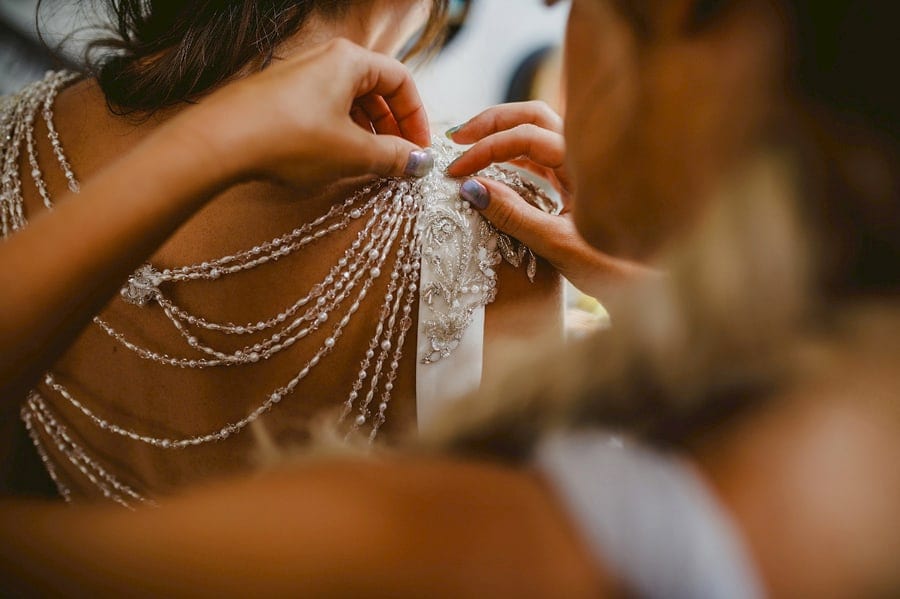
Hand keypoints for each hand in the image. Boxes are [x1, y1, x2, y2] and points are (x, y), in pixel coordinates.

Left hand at [172, 39, 434, 191]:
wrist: (219, 142)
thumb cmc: (287, 138)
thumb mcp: (353, 153)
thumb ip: (393, 157)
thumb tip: (419, 162)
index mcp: (350, 61)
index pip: (400, 81)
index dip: (416, 118)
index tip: (420, 149)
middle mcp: (325, 60)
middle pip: (375, 91)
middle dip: (392, 128)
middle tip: (398, 161)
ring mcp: (300, 78)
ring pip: (349, 102)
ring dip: (367, 134)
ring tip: (369, 165)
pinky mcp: (280, 98)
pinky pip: (324, 111)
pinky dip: (340, 134)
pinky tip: (336, 161)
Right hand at [446, 102, 657, 297]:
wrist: (652, 289)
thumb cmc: (617, 268)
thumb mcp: (558, 244)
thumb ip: (514, 215)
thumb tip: (471, 188)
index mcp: (587, 163)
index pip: (527, 136)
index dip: (487, 150)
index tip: (457, 173)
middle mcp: (587, 156)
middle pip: (533, 116)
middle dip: (491, 122)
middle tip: (456, 139)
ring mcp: (583, 168)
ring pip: (537, 133)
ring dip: (501, 135)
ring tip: (468, 148)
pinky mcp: (578, 184)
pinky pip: (541, 158)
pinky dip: (513, 157)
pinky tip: (492, 170)